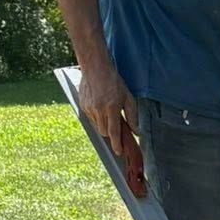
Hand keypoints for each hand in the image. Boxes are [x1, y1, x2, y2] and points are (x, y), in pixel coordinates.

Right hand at [80, 59, 145, 196]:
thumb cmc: (113, 81)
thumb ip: (132, 116)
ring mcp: (89, 108)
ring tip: (107, 111)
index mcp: (111, 108)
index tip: (119, 152)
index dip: (117, 145)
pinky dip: (97, 117)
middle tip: (116, 124)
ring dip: (104, 124)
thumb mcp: (128, 97)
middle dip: (111, 133)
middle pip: (105, 132)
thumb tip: (136, 132)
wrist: (95, 67)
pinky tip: (100, 106)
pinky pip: (91, 119)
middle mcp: (99, 109)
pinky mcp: (83, 105)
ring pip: (97, 126)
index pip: (114, 132)